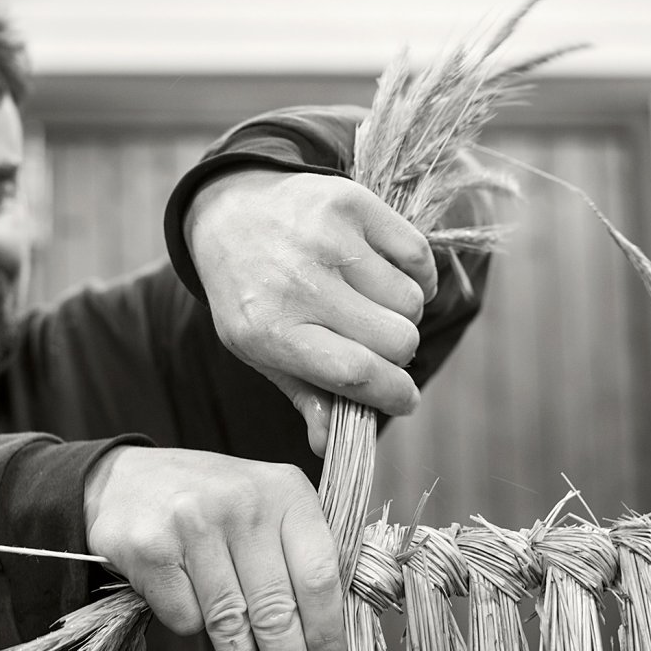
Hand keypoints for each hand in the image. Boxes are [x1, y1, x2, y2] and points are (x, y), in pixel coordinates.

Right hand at [83, 446, 344, 650]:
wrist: (129, 480)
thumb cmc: (215, 506)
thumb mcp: (268, 511)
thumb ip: (299, 562)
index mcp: (286, 491)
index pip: (319, 575)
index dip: (327, 632)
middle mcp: (242, 502)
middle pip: (276, 608)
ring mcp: (193, 523)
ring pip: (230, 623)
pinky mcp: (151, 549)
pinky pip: (185, 617)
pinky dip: (193, 630)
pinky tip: (194, 619)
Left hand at [187, 170, 437, 453]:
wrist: (232, 212)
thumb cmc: (253, 294)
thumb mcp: (259, 350)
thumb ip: (302, 395)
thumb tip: (331, 446)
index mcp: (272, 330)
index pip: (355, 373)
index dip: (392, 395)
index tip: (404, 399)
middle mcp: (299, 282)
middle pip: (396, 339)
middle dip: (397, 354)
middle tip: (378, 346)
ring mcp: (327, 237)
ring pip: (411, 301)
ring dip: (403, 313)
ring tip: (374, 306)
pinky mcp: (353, 203)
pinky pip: (418, 255)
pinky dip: (416, 275)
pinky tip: (389, 277)